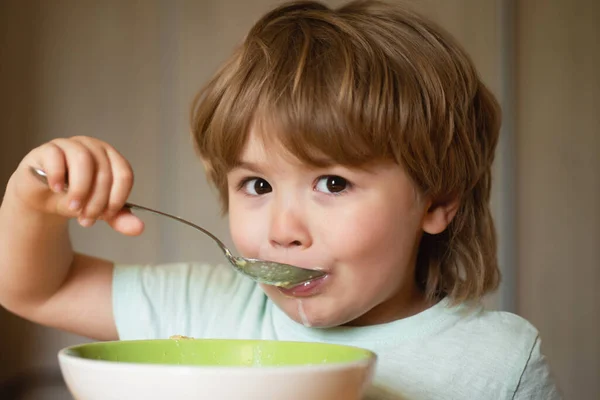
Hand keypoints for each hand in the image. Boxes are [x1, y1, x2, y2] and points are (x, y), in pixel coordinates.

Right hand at [11, 136, 143, 235]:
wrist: (42, 197)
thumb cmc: (74, 198)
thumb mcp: (97, 211)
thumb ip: (118, 218)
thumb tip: (139, 228)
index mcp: (111, 159)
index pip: (124, 174)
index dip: (118, 198)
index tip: (107, 215)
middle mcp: (94, 147)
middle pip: (104, 172)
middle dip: (97, 201)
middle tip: (87, 220)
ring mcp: (71, 145)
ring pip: (83, 160)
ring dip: (80, 189)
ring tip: (73, 208)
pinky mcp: (48, 149)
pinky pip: (56, 156)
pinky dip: (58, 175)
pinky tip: (57, 189)